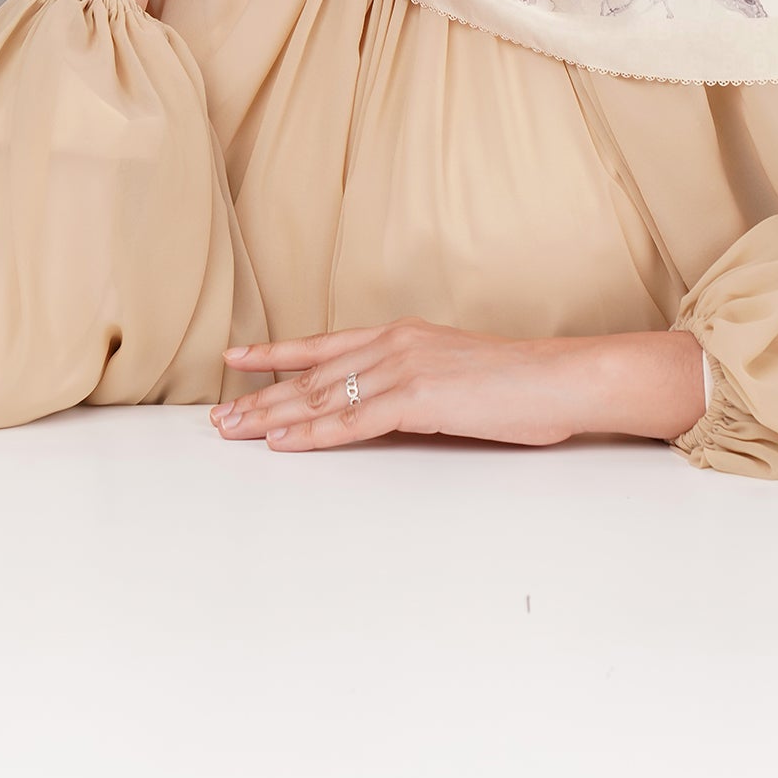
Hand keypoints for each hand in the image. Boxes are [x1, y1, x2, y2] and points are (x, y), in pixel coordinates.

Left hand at [209, 315, 585, 449]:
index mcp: (402, 334)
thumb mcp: (453, 370)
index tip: (236, 359)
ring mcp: (404, 369)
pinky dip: (312, 435)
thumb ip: (413, 380)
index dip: (275, 353)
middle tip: (218, 417)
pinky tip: (283, 443)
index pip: (323, 344)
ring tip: (233, 431)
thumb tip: (383, 404)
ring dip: (272, 417)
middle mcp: (395, 344)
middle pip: (312, 375)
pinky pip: (353, 422)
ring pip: (322, 397)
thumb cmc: (518, 382)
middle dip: (260, 396)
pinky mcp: (418, 400)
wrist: (559, 378)